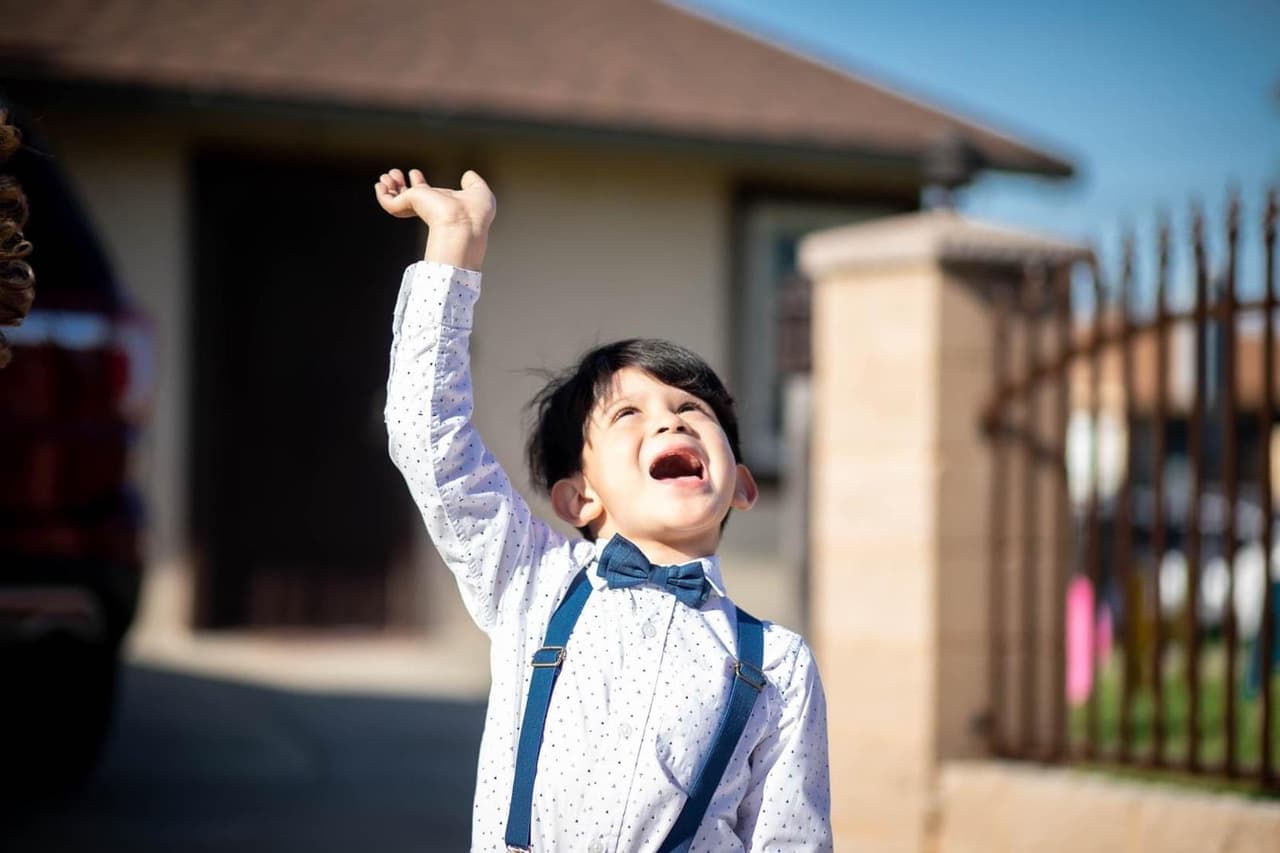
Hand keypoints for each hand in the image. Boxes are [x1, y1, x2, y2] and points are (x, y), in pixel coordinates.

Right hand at [375, 168, 495, 269]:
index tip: (415, 173)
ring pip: (396, 199)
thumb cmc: (476, 213)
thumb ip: (473, 182)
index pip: (426, 195)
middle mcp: (429, 208)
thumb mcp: (479, 192)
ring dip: (390, 186)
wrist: (463, 223)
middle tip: (394, 174)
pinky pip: (389, 203)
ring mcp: (417, 207)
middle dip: (400, 185)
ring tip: (386, 176)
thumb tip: (468, 174)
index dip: (419, 184)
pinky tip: (380, 185)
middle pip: (408, 197)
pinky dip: (382, 195)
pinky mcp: (407, 205)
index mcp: (443, 205)